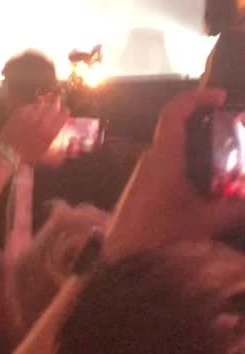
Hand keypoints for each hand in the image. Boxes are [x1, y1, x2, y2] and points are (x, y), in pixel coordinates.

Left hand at [0, 98, 68, 166]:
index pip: (64, 115)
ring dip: (45, 104)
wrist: (8, 153)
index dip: (65, 112)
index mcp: (51, 132)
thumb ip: (62, 154)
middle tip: (58, 100)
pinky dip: (33, 107)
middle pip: (54, 106)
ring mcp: (30, 115)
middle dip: (57, 103)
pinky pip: (29, 106)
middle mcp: (42, 121)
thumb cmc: (29, 157)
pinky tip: (33, 110)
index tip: (64, 112)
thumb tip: (73, 149)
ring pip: (42, 104)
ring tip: (45, 104)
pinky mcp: (20, 112)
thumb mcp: (49, 158)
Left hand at [105, 87, 244, 260]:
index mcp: (164, 156)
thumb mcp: (204, 222)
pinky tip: (210, 174)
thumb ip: (235, 210)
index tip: (221, 97)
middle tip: (232, 123)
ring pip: (174, 142)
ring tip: (228, 148)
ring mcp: (147, 169)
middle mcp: (153, 157)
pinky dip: (192, 156)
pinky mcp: (147, 183)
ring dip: (198, 139)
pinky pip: (171, 158)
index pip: (175, 112)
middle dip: (204, 117)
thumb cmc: (159, 235)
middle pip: (177, 124)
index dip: (197, 97)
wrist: (120, 256)